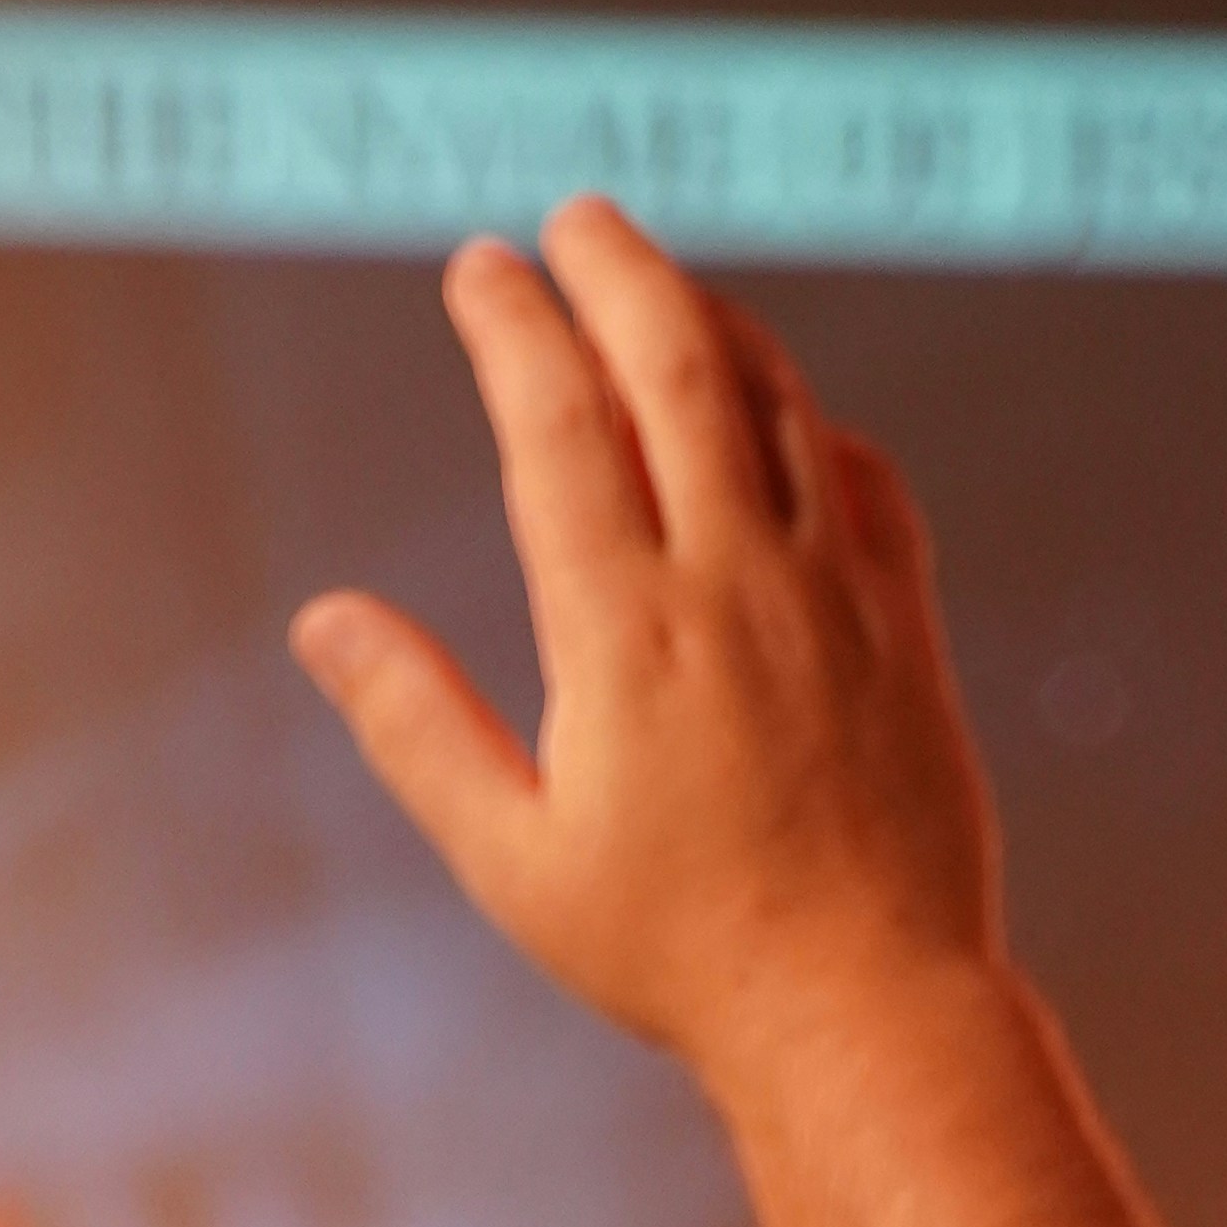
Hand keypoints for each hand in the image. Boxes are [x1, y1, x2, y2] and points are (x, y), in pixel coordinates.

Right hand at [292, 206, 999, 1105]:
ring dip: (710, 318)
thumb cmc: (676, 953)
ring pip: (774, 395)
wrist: (865, 1005)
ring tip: (660, 290)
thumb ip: (416, 728)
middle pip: (675, 359)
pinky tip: (777, 414)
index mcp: (625, 633)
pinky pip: (856, 470)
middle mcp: (736, 580)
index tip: (479, 267)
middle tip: (573, 222)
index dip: (514, 325)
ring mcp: (834, 587)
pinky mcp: (904, 616)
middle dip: (616, 266)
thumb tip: (322, 623)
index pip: (557, 423)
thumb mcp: (515, 861)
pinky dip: (805, 416)